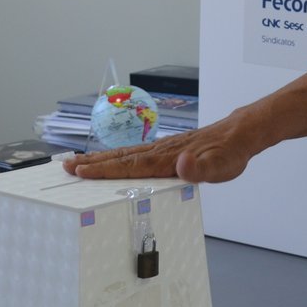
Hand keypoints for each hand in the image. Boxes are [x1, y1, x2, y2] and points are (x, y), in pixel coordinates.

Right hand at [65, 118, 260, 183]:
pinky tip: (111, 160)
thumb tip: (182, 164)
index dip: (104, 170)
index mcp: (167, 159)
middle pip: (120, 158)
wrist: (240, 134)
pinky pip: (135, 154)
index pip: (129, 165)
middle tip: (65, 168)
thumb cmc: (230, 153)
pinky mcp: (167, 149)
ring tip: (78, 163)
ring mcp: (162, 149)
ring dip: (100, 160)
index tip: (80, 172)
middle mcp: (160, 152)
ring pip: (125, 154)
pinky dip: (117, 157)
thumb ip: (200, 168)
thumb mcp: (221, 167)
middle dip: (92, 164)